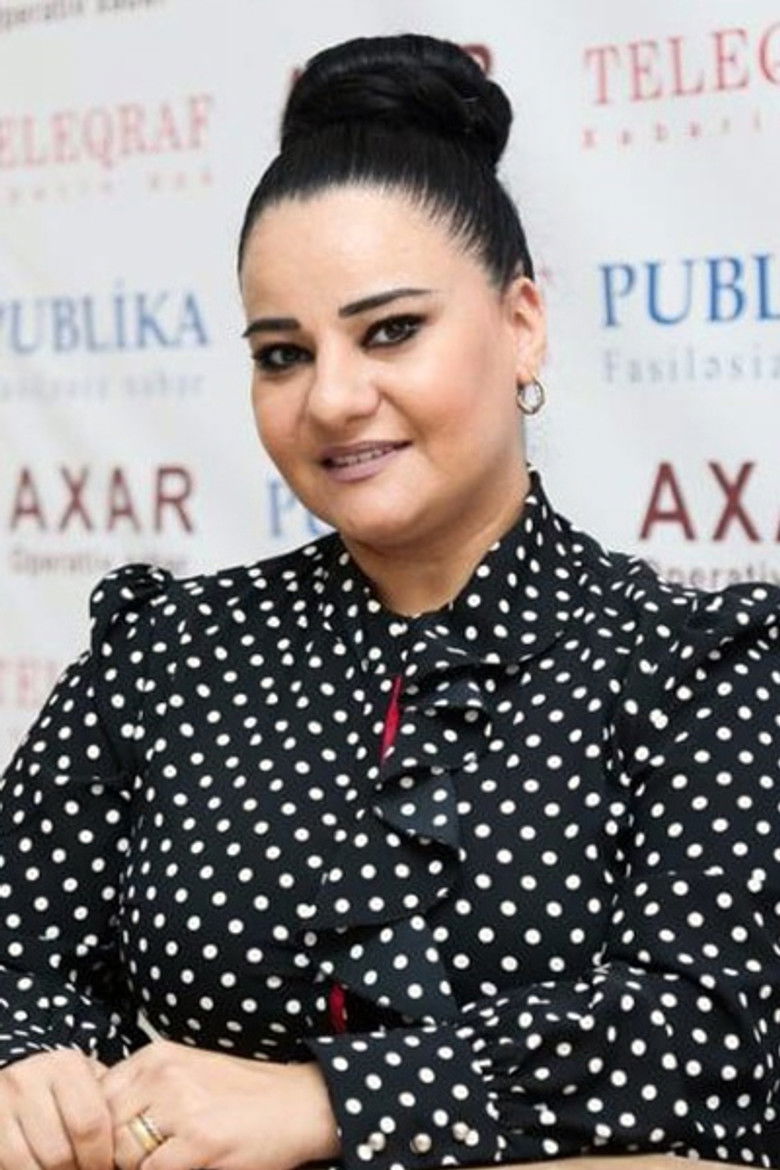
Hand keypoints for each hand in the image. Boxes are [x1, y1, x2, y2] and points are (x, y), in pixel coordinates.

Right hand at [0, 1049, 112, 1169]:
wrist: (18, 1075)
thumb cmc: (62, 1087)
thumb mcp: (87, 1083)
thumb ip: (107, 1107)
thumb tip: (130, 1149)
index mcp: (66, 1066)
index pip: (91, 1124)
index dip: (102, 1158)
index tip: (108, 1168)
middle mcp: (30, 1080)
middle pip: (60, 1153)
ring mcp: (4, 1105)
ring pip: (33, 1166)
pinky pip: (11, 1167)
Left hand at [102, 1039, 340, 1169]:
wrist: (299, 1104)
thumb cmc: (243, 1095)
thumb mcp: (186, 1073)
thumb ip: (144, 1090)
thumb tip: (98, 1124)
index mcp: (157, 1056)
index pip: (96, 1097)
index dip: (101, 1131)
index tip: (116, 1147)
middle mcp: (164, 1074)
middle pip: (104, 1128)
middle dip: (114, 1154)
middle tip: (143, 1158)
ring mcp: (181, 1107)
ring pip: (122, 1154)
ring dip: (137, 1166)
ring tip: (167, 1159)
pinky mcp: (199, 1142)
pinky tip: (186, 1166)